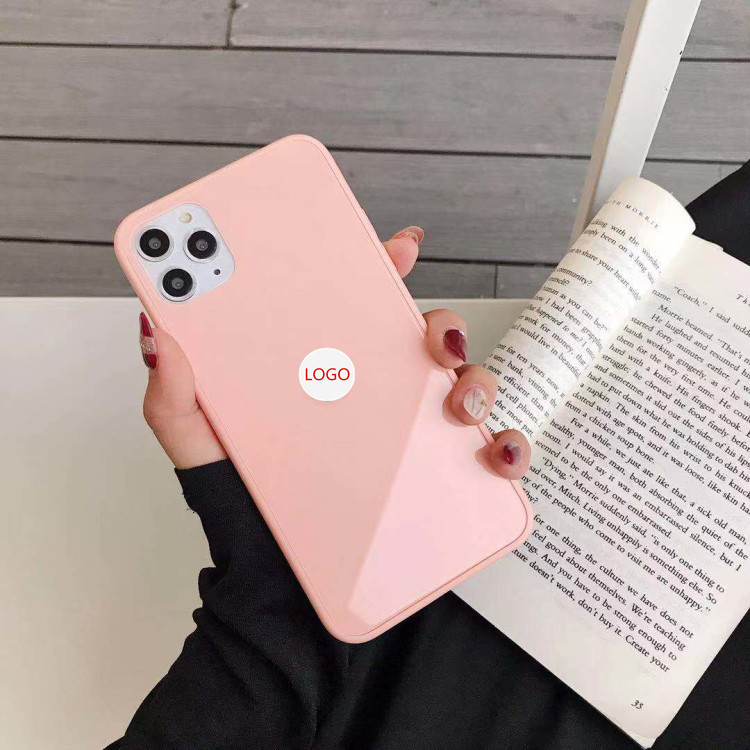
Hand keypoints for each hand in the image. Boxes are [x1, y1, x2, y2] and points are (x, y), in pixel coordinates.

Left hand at [138, 225, 530, 478]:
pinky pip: (486, 456)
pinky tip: (491, 451)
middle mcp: (374, 397)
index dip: (379, 266)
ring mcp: (409, 438)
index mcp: (323, 373)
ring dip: (476, 379)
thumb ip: (176, 396)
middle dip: (441, 325)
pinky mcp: (436, 484)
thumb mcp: (199, 450)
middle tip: (431, 340)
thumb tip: (161, 330)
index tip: (399, 247)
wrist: (275, 591)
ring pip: (465, 386)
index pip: (355, 305)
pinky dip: (503, 447)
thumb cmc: (243, 512)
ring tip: (455, 399)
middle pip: (422, 339)